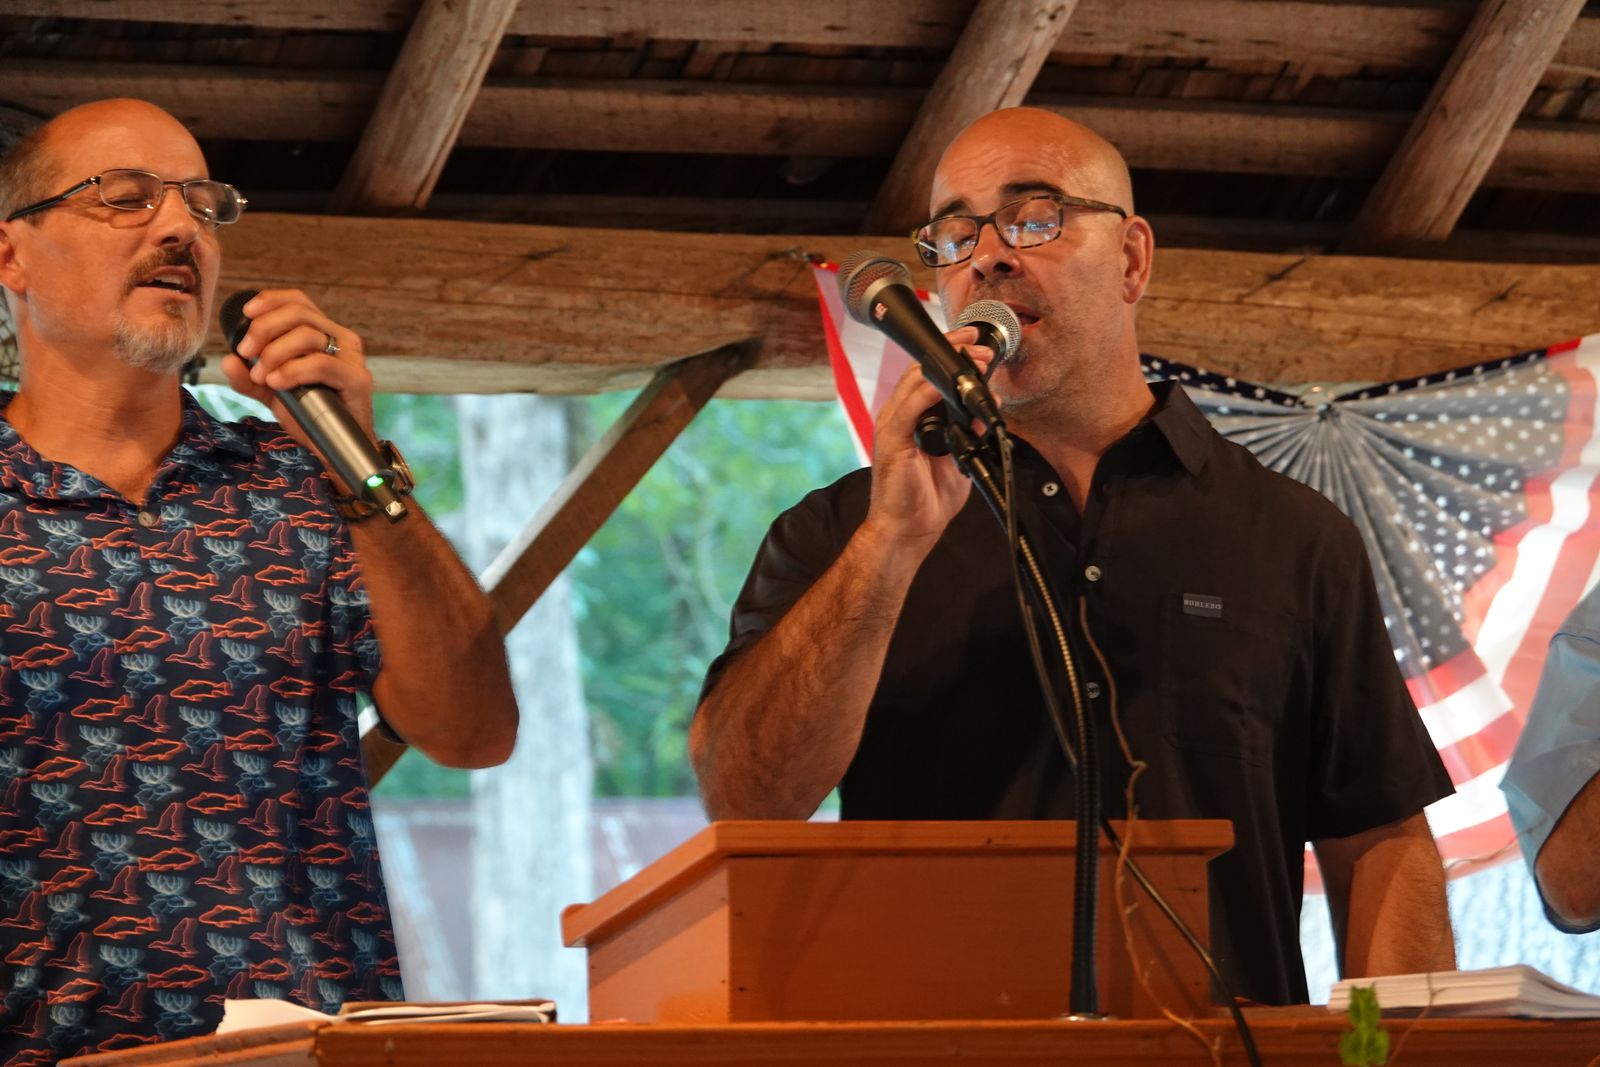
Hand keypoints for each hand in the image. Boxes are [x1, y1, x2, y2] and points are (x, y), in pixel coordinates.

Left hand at [220, 288, 376, 457]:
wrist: (334, 450)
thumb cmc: (309, 416)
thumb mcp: (271, 393)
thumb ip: (249, 378)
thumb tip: (228, 360)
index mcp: (324, 334)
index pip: (299, 301)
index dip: (271, 300)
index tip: (246, 313)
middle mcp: (341, 340)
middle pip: (299, 313)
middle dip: (264, 329)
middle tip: (246, 353)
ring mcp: (351, 359)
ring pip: (307, 336)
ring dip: (274, 353)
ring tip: (262, 376)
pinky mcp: (357, 379)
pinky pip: (321, 363)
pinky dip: (293, 370)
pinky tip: (277, 382)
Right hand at [861, 330, 997, 552]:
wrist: (908, 530)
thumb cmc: (926, 499)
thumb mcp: (958, 459)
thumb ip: (969, 434)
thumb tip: (987, 411)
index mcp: (912, 418)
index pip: (928, 376)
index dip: (951, 356)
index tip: (976, 346)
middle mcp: (899, 416)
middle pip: (921, 371)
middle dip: (952, 353)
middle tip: (981, 348)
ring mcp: (892, 426)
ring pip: (914, 382)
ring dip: (945, 368)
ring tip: (974, 361)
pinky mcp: (891, 440)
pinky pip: (909, 407)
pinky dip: (928, 391)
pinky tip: (947, 382)